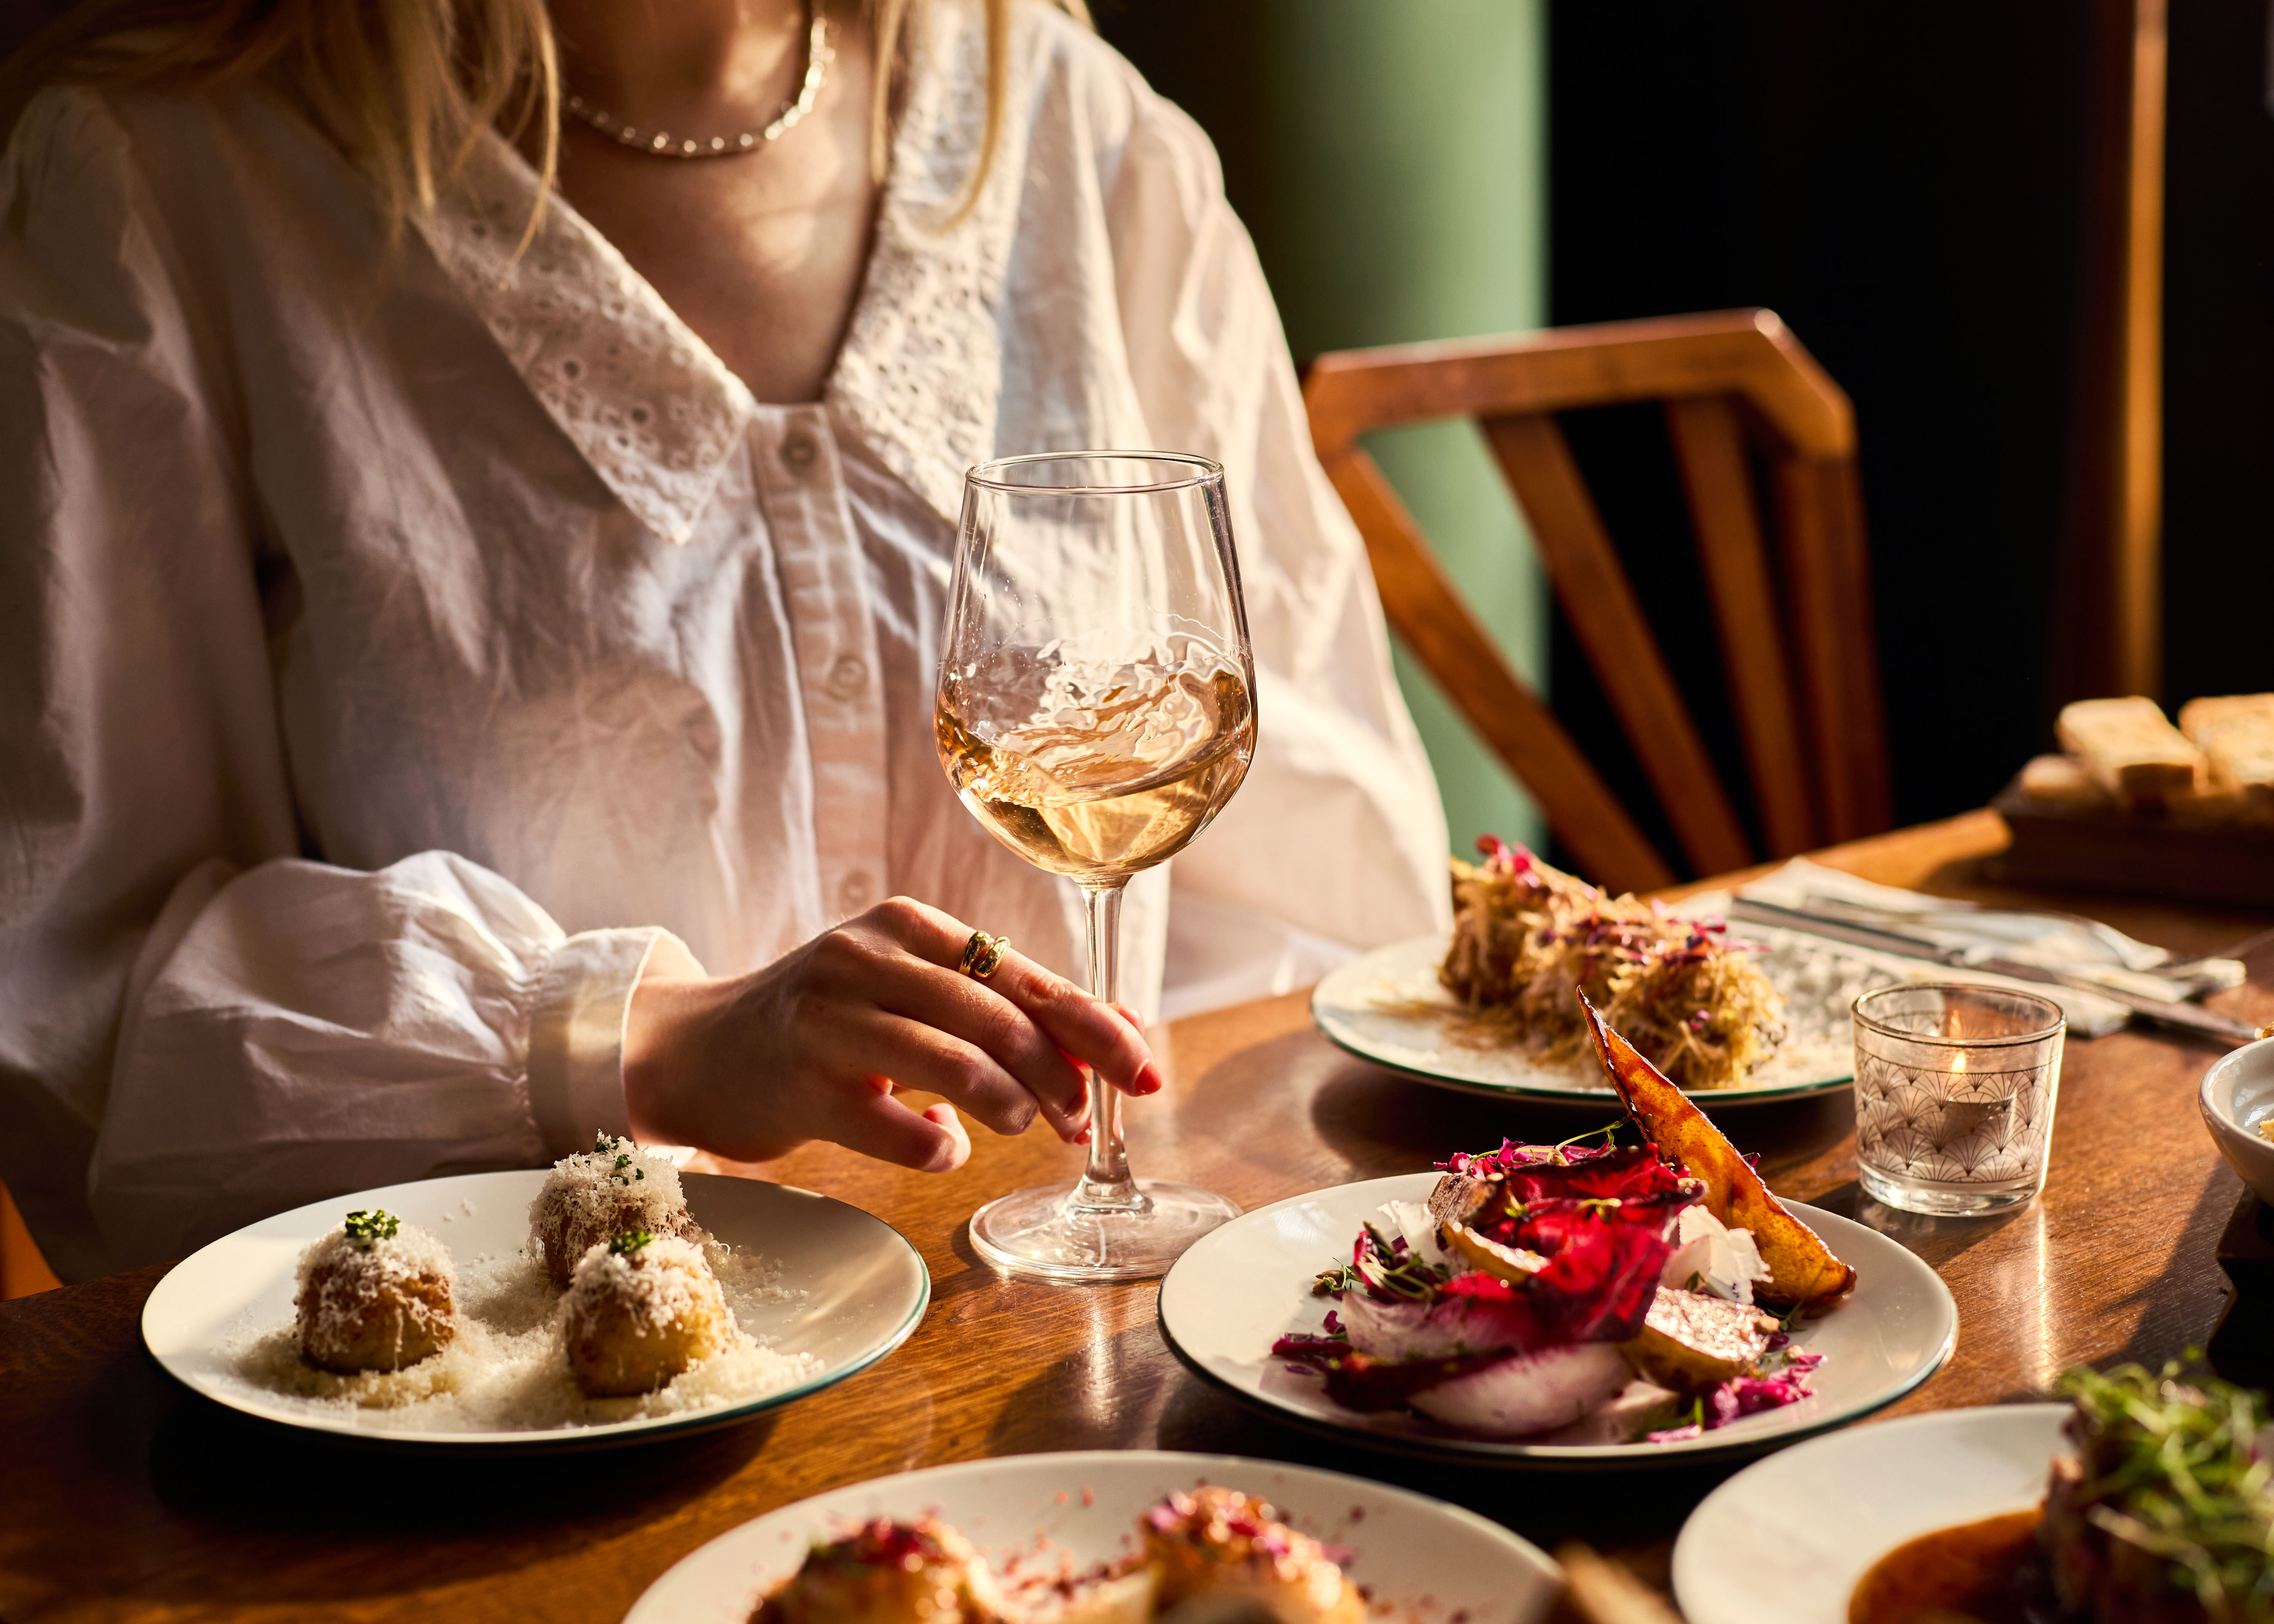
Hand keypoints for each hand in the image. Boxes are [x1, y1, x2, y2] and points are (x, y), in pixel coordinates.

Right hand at [621, 897, 1160, 1171]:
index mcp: (909, 926)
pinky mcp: (801, 1083)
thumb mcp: (915, 993)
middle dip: (1061, 1075)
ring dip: (1008, 1104)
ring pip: (954, 1061)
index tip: (1144, 1071)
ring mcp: (830, 1018)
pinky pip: (897, 1128)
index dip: (1095, 1026)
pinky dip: (938, 1147)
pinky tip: (939, 1144)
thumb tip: (1118, 1033)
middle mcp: (869, 957)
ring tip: (1019, 1123)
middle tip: (1078, 1119)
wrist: (700, 1051)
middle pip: (999, 1016)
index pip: (1025, 974)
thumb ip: (1006, 1007)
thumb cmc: (828, 1024)